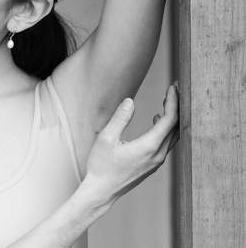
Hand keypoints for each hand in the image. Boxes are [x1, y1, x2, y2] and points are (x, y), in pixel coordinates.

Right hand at [81, 81, 178, 205]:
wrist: (101, 191)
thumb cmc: (101, 165)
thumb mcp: (106, 138)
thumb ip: (120, 118)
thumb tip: (130, 101)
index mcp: (149, 147)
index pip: (170, 120)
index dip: (173, 101)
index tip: (173, 86)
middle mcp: (158, 155)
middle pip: (176, 127)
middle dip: (177, 106)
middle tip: (175, 88)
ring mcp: (156, 161)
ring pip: (174, 136)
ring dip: (173, 117)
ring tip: (167, 100)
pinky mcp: (152, 164)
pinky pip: (167, 143)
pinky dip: (167, 128)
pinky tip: (157, 120)